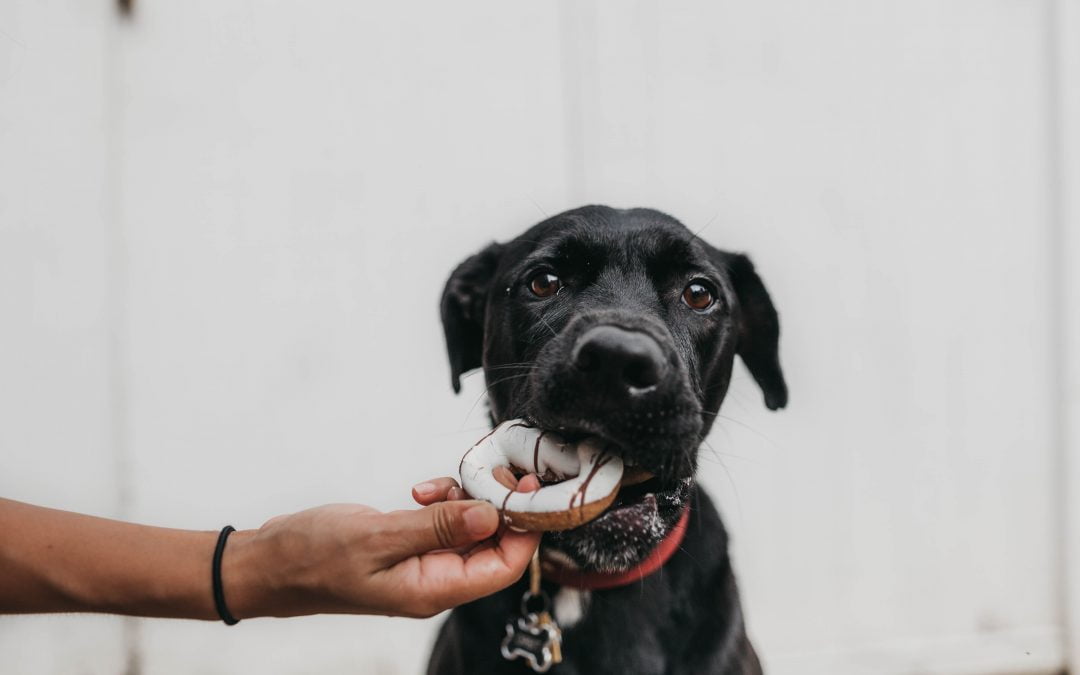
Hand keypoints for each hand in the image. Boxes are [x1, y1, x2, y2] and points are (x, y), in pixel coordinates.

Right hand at [222, 474, 540, 618]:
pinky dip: (442, 501)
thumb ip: (438, 526)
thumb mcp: (378, 537)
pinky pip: (443, 523)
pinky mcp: (408, 546)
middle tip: (489, 470)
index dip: (525, 529)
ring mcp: (421, 564)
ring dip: (466, 499)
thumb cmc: (312, 557)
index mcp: (433, 590)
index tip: (528, 488)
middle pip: (494, 546)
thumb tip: (492, 515)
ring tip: (440, 483)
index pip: (505, 566)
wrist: (268, 563)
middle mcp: (434, 582)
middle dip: (498, 506)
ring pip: (469, 529)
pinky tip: (420, 490)